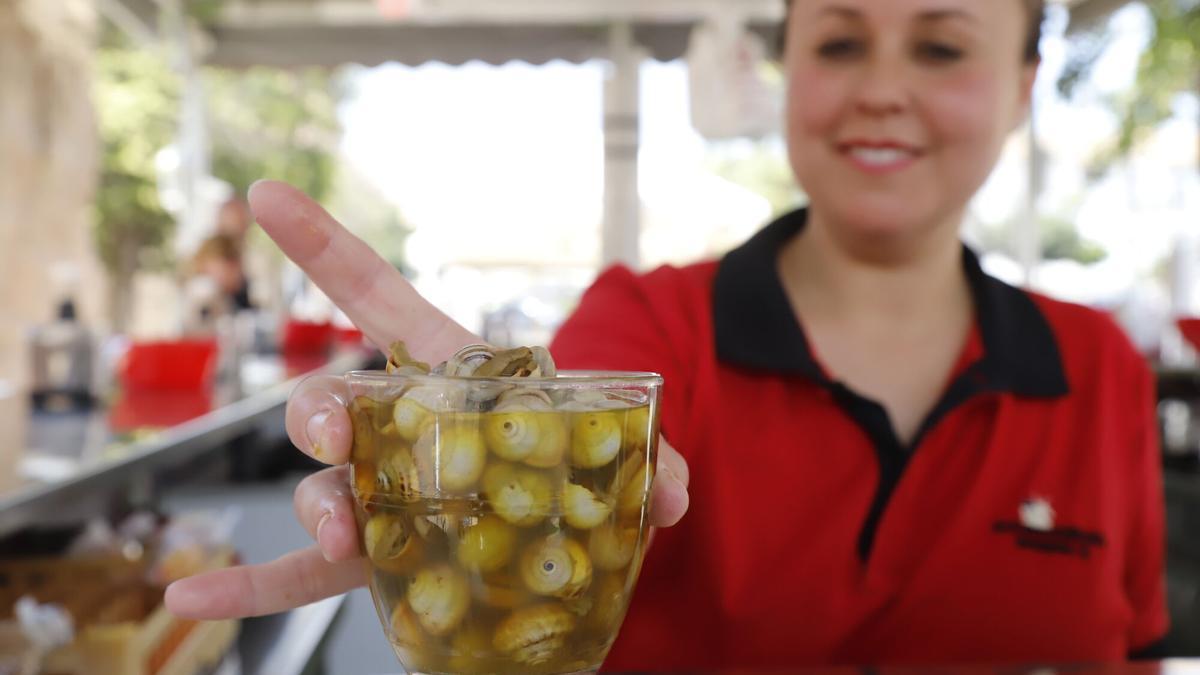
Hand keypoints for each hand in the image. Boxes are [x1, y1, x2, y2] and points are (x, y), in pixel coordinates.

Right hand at [164, 181, 690, 619]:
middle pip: (335, 399)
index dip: (324, 248)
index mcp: (449, 374)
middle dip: (322, 407)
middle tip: (341, 432)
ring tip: (341, 532)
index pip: (377, 298)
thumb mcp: (618, 453)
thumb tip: (670, 491)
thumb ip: (648, 460)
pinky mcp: (376, 562)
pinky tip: (190, 600)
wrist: (567, 537)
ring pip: (322, 487)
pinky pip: (299, 575)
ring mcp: (381, 494)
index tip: (266, 197)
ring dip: (317, 503)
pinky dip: (248, 589)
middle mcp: (400, 428)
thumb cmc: (575, 466)